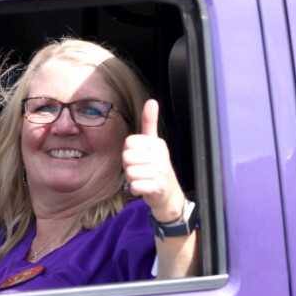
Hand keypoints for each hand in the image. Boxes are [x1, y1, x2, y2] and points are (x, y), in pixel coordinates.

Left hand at [122, 99, 184, 222]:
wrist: (169, 195)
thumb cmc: (156, 168)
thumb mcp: (154, 144)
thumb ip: (150, 123)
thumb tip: (151, 101)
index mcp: (158, 143)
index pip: (128, 143)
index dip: (129, 153)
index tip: (139, 158)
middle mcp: (161, 156)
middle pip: (126, 157)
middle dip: (129, 167)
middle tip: (140, 170)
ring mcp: (161, 172)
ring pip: (129, 172)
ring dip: (132, 179)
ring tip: (143, 179)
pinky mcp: (158, 187)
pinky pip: (135, 186)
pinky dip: (135, 189)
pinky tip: (143, 188)